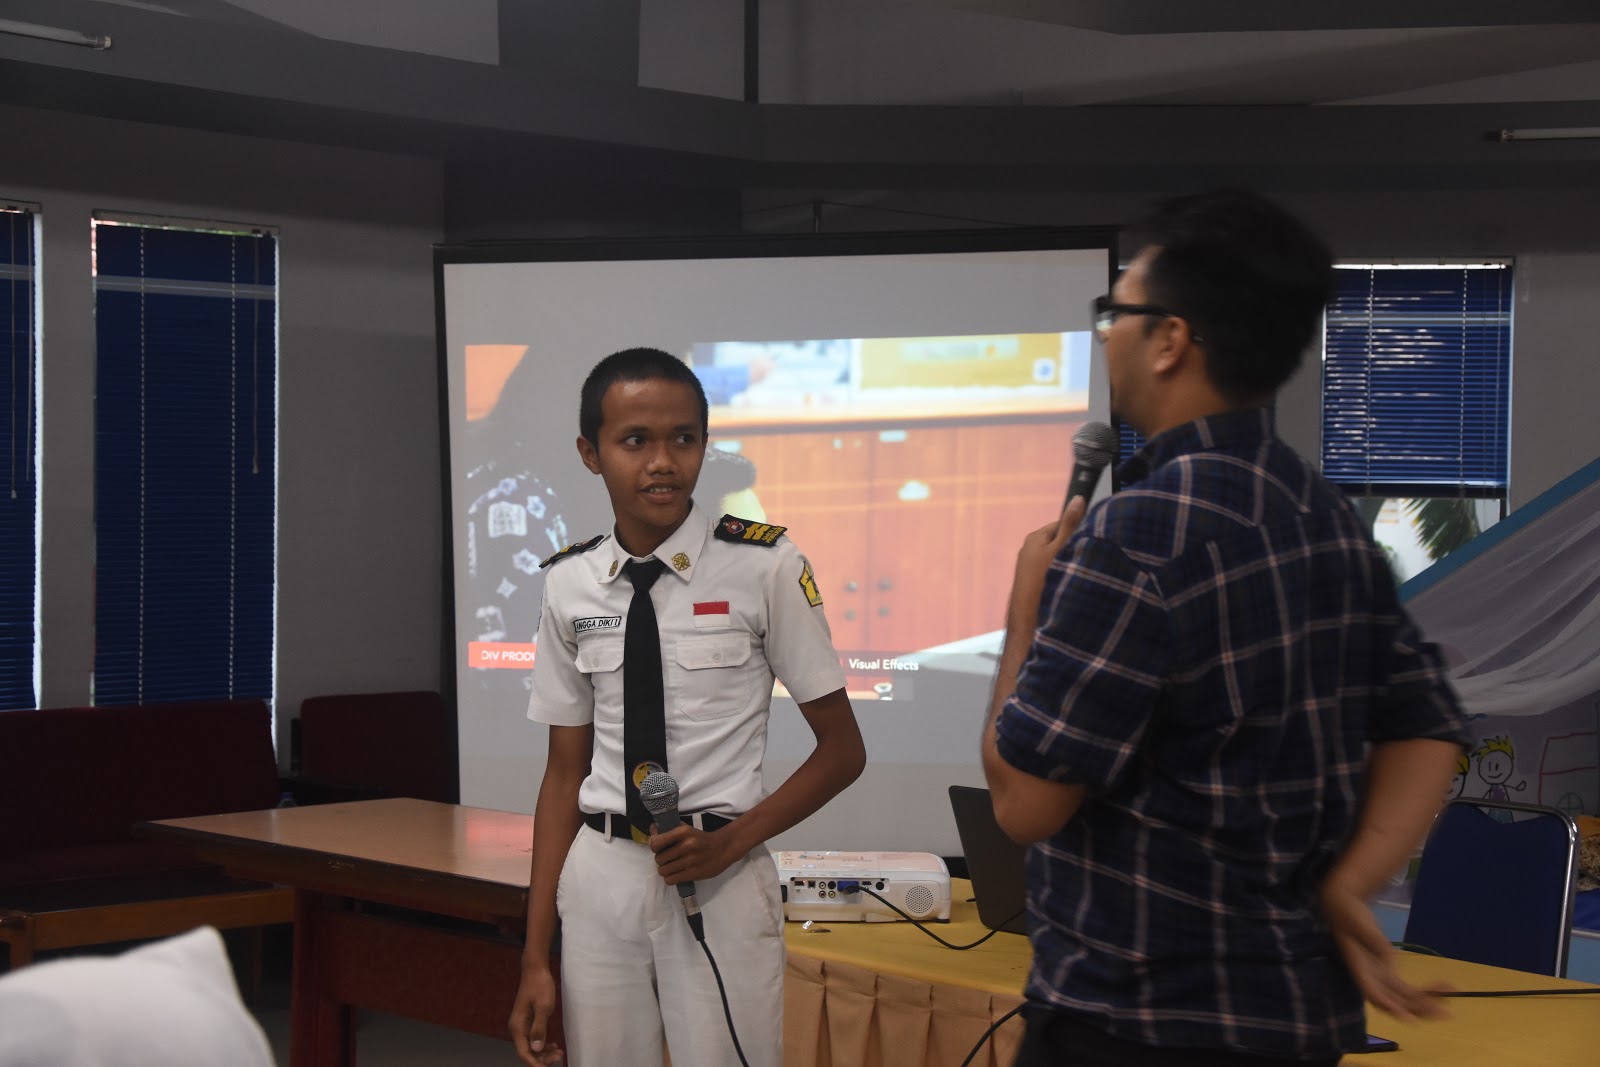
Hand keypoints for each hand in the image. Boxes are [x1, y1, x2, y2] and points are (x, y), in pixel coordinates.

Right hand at [508, 961, 563, 1064]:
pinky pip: (533, 1039)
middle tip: (559, 1056)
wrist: (535, 970)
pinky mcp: (528, 1022)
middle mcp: (517, 1028)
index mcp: (517, 1027)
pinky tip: (554, 1045)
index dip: (535, 1064)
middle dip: (542, 1058)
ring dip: (544, 1053)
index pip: (524, 1053)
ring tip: (559, 1052)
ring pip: (531, 1047)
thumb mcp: (543, 1007)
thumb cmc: (539, 986)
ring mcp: (522, 1025)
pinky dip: (543, 1044)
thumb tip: (536, 1048)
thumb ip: (539, 1029)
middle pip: (527, 1052)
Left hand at [650, 823, 739, 885]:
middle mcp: (686, 845)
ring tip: (672, 867)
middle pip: (658, 859)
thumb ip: (669, 830)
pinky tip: (676, 874)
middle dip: (661, 860)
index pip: (656, 843)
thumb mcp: (687, 829)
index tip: (658, 848)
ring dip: (665, 870)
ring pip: (663, 871)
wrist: (723, 848)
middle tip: (668, 859)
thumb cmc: (701, 838)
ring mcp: (690, 860)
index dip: (654, 847)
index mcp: (683, 832)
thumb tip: (652, 831)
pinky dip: (670, 878)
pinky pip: (671, 880)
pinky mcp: (693, 873)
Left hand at [1009, 496, 1087, 624]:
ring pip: (1055, 557)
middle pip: (1058, 541)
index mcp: (1035, 537)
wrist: (1028, 613)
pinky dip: (1060, 573)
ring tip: (1076, 572)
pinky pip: (1050, 570)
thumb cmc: (1044, 578)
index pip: (1061, 524)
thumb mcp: (1061, 547)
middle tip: (1085, 557)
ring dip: (1066, 562)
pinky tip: (1066, 582)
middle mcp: (1029, 549)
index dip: (1078, 530)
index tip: (1091, 539)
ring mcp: (1029, 565)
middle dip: (1072, 547)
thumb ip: (1070, 524)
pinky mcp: (1031, 580)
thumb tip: (1078, 499)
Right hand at [1320, 880, 1449, 1020]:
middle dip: (1418, 1009)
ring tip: (1451, 995)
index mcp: (1360, 969)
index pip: (1374, 995)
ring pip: (1405, 998)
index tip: (1409, 1018)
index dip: (1391, 1007)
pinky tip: (1444, 986)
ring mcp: (1381, 977)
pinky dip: (1426, 990)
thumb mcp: (1358, 923)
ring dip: (1427, 1002)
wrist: (1344, 908)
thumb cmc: (1348, 913)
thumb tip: (1389, 957)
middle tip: (1444, 1012)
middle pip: (1395, 1002)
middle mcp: (1371, 978)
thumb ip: (1373, 941)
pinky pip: (1409, 988)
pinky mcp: (1389, 973)